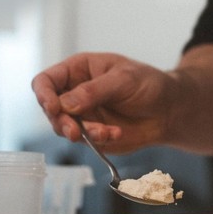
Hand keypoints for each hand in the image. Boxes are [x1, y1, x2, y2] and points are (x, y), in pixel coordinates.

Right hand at [33, 45, 212, 154]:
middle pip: (50, 109)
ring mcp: (84, 116)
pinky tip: (116, 133)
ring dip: (82, 134)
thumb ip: (94, 90)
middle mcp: (75, 94)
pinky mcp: (94, 135)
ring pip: (65, 129)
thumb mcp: (124, 79)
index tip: (53, 107)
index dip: (44, 94)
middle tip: (74, 131)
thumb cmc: (149, 85)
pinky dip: (98, 140)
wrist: (169, 111)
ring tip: (106, 132)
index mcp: (78, 71)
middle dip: (61, 121)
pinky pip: (85, 142)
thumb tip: (64, 104)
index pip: (46, 81)